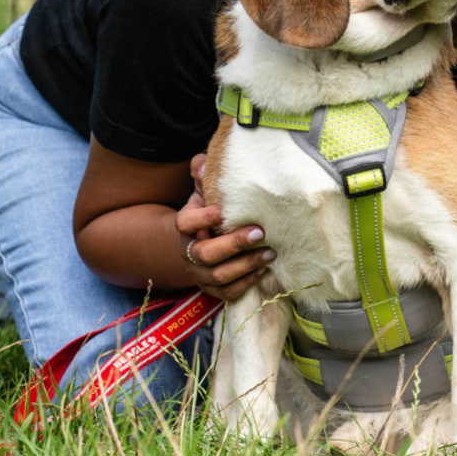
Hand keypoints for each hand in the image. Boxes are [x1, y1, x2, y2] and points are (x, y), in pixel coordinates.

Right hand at [174, 153, 273, 300]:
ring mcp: (200, 274)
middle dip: (233, 244)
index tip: (222, 210)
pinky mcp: (213, 289)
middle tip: (259, 232)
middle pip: (205, 254)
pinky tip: (265, 269)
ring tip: (270, 252)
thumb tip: (202, 163)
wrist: (205, 239)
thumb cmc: (211, 209)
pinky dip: (247, 282)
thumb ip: (203, 174)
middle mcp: (189, 252)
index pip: (185, 223)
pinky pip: (228, 292)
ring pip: (219, 276)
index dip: (202, 218)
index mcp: (186, 226)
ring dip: (246, 265)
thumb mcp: (205, 190)